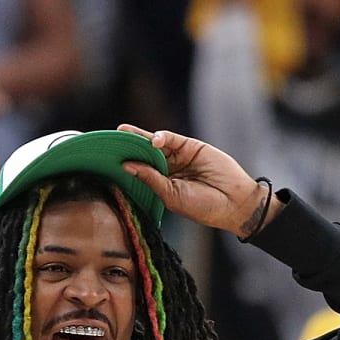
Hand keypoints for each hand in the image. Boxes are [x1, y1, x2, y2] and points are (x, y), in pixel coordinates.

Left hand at [116, 125, 277, 237]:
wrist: (234, 202)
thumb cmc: (203, 206)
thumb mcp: (171, 196)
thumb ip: (151, 179)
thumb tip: (127, 165)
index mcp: (161, 186)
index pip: (139, 172)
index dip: (125, 166)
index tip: (106, 161)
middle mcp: (169, 170)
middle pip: (144, 155)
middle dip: (128, 147)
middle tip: (109, 140)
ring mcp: (180, 157)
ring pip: (155, 145)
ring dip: (140, 139)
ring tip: (123, 133)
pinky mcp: (191, 146)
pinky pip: (172, 139)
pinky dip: (161, 137)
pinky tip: (153, 140)